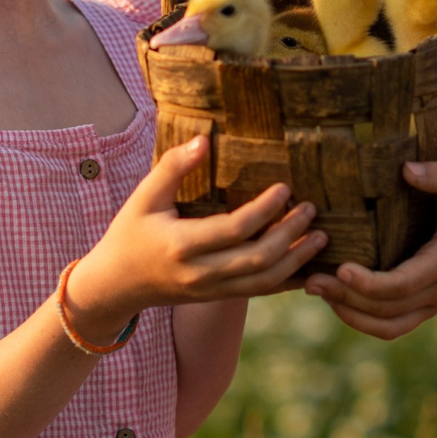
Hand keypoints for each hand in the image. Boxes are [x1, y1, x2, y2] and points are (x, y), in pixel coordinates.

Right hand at [64, 136, 324, 335]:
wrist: (116, 285)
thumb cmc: (129, 233)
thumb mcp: (144, 197)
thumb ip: (172, 167)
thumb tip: (203, 139)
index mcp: (181, 245)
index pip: (235, 229)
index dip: (265, 209)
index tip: (285, 188)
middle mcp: (200, 273)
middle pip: (258, 260)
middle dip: (291, 235)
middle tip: (311, 209)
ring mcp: (210, 291)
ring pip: (264, 282)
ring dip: (297, 260)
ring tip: (321, 237)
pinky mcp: (217, 298)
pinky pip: (259, 294)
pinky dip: (287, 281)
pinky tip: (308, 266)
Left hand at [305, 161, 436, 340]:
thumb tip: (405, 169)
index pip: (403, 285)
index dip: (369, 283)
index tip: (340, 267)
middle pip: (387, 309)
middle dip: (346, 297)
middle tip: (311, 278)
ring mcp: (432, 306)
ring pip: (387, 326)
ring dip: (349, 313)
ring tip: (316, 290)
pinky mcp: (425, 310)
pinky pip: (391, 328)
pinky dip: (361, 321)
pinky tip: (336, 300)